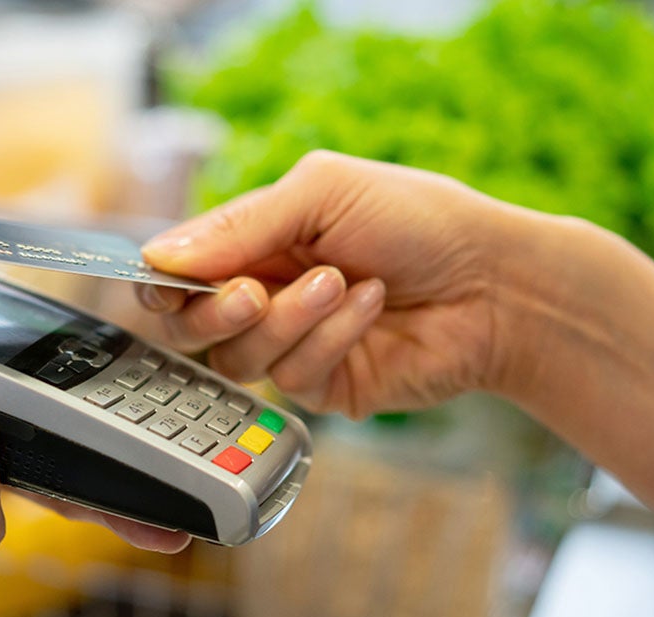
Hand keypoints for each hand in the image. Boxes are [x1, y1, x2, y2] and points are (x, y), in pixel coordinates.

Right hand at [136, 150, 551, 417]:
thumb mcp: (324, 192)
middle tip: (255, 292)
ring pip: (239, 358)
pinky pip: (294, 377)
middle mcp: (265, 295)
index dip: (163, 280)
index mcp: (256, 242)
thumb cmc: (418, 220)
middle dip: (214, 311)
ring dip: (290, 318)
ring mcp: (293, 345)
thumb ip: (241, 225)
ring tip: (343, 281)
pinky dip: (331, 337)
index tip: (165, 280)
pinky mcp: (326, 386)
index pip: (179, 271)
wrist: (495, 282)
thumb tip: (158, 256)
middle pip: (190, 327)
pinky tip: (370, 306)